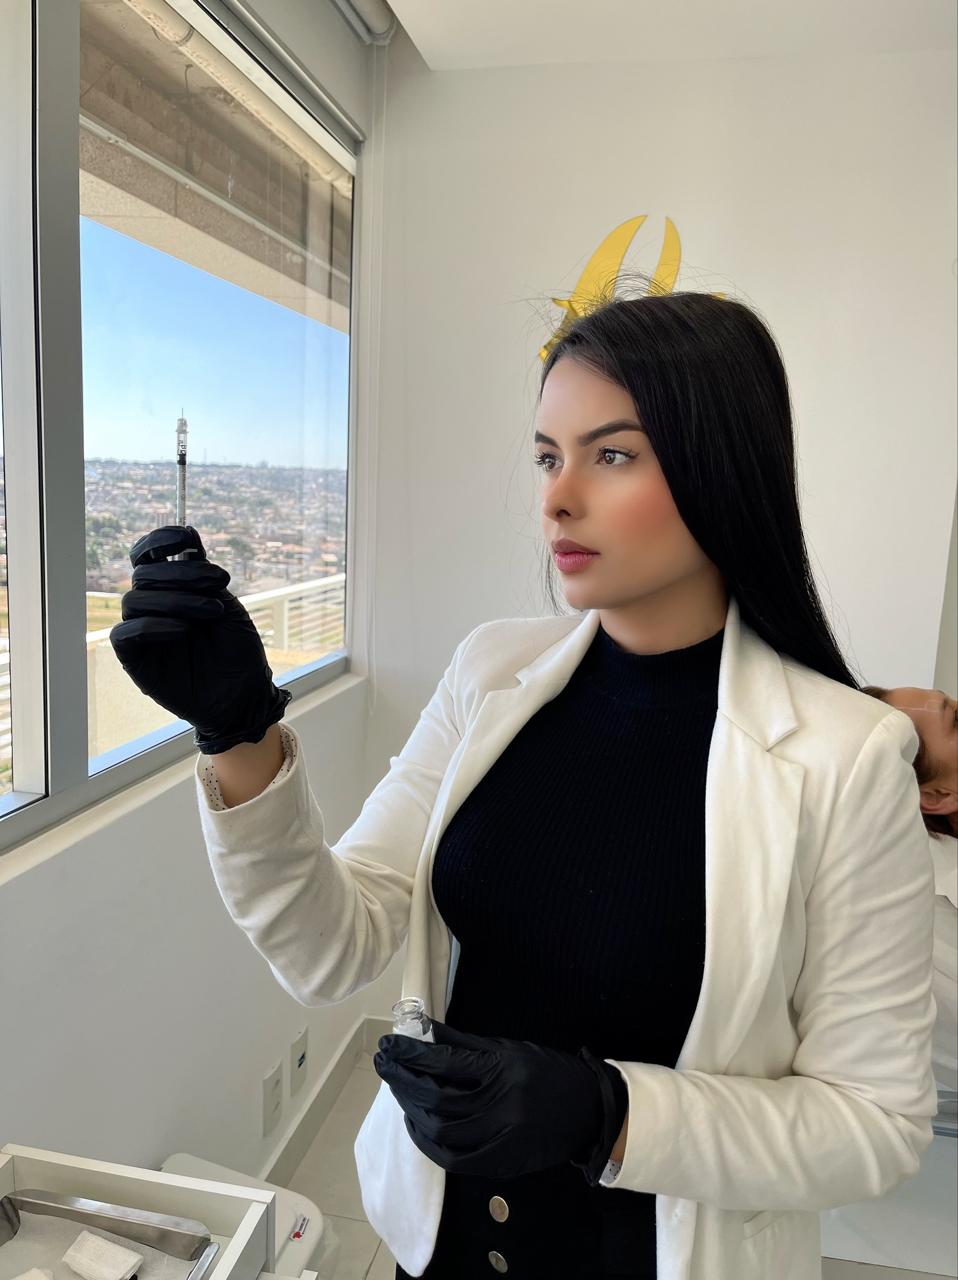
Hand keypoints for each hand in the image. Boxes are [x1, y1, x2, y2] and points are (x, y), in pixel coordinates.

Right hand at [109, 525, 290, 754]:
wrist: (243, 695)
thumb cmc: (237, 651)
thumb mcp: (227, 606)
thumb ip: (203, 575)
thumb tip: (188, 536)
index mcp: (172, 589)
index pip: (148, 555)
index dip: (160, 540)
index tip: (187, 537)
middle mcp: (152, 606)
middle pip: (144, 574)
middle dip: (183, 572)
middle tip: (219, 583)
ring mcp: (141, 631)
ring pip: (136, 599)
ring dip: (177, 599)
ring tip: (213, 612)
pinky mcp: (134, 658)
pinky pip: (126, 633)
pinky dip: (154, 626)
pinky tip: (184, 630)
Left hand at [373, 1019, 625, 1179]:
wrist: (589, 1110)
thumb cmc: (546, 1071)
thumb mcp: (510, 1048)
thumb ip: (465, 1043)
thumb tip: (424, 1030)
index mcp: (504, 1069)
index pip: (444, 1063)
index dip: (411, 1056)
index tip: (388, 1047)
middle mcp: (503, 1104)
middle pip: (438, 1099)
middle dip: (404, 1083)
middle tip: (384, 1068)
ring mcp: (503, 1137)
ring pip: (443, 1131)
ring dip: (413, 1113)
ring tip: (399, 1095)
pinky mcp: (505, 1163)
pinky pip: (457, 1160)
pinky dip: (431, 1146)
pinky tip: (418, 1128)